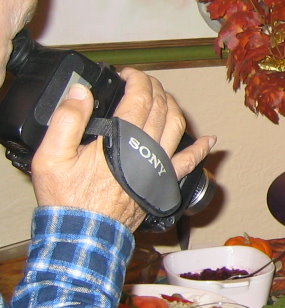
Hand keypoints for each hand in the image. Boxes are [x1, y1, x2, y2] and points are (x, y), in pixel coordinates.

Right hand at [30, 67, 215, 229]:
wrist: (85, 234)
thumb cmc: (68, 199)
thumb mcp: (51, 156)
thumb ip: (66, 120)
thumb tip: (81, 91)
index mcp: (122, 139)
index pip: (139, 97)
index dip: (137, 79)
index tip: (127, 73)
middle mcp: (147, 149)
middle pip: (161, 108)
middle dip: (154, 88)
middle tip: (142, 81)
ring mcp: (159, 166)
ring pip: (178, 127)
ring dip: (174, 107)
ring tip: (163, 97)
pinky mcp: (164, 182)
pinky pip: (190, 162)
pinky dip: (201, 149)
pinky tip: (210, 140)